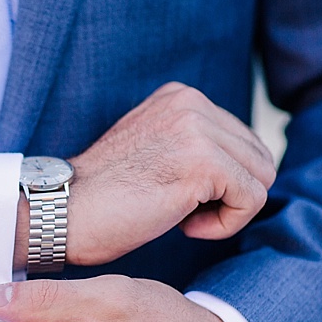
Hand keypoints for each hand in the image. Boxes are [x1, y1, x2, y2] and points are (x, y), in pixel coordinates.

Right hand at [60, 82, 275, 266]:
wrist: (61, 212)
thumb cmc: (101, 197)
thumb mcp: (152, 148)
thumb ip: (192, 142)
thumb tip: (250, 161)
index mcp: (180, 96)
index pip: (242, 140)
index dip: (220, 180)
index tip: (174, 194)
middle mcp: (191, 102)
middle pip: (258, 157)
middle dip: (228, 192)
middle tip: (180, 209)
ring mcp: (198, 130)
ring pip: (261, 178)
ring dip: (227, 209)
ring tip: (181, 217)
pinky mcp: (204, 163)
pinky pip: (252, 201)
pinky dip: (225, 225)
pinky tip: (184, 226)